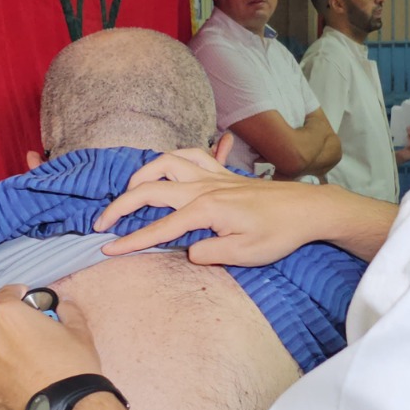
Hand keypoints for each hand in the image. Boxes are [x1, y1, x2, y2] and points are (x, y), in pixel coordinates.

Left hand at [0, 285, 102, 409]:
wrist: (66, 405)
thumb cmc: (73, 363)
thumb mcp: (78, 330)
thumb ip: (68, 311)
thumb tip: (63, 305)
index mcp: (10, 314)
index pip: (5, 293)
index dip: (17, 292)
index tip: (26, 297)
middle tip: (5, 313)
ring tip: (12, 348)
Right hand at [92, 148, 324, 265]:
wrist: (306, 209)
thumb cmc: (278, 233)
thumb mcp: (245, 254)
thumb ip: (209, 253)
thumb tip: (187, 251)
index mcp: (205, 210)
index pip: (159, 228)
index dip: (130, 241)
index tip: (107, 249)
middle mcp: (203, 187)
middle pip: (150, 190)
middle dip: (121, 206)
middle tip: (102, 223)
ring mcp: (212, 176)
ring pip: (166, 163)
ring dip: (142, 175)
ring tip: (129, 192)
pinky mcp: (222, 172)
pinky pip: (190, 155)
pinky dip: (172, 159)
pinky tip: (166, 169)